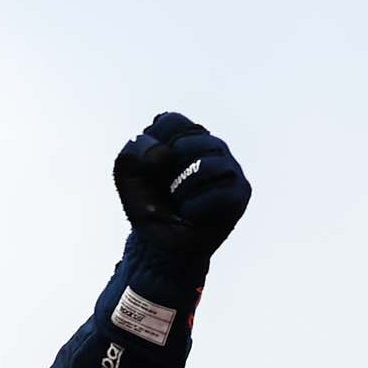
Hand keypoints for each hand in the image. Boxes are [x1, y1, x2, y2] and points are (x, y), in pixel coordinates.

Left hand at [113, 111, 251, 256]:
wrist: (159, 246)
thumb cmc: (148, 205)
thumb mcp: (127, 176)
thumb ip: (132, 152)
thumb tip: (166, 153)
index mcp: (187, 135)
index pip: (171, 121)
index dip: (151, 148)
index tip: (150, 171)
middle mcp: (212, 146)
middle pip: (187, 142)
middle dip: (167, 172)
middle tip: (168, 191)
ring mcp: (230, 168)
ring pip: (205, 165)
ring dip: (180, 190)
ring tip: (178, 204)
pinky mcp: (240, 192)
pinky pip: (219, 193)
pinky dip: (194, 208)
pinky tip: (190, 216)